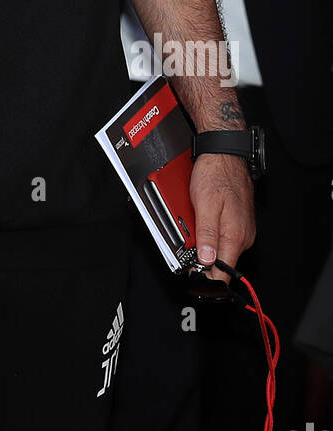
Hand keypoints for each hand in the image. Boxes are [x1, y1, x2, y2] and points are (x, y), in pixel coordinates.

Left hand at [189, 152, 255, 282]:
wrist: (225, 154)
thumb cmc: (216, 174)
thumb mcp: (204, 204)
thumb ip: (206, 235)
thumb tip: (206, 260)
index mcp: (235, 235)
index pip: (223, 271)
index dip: (206, 276)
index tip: (193, 275)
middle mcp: (243, 236)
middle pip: (221, 261)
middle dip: (203, 258)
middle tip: (188, 245)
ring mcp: (242, 229)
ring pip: (221, 248)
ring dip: (206, 244)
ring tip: (195, 227)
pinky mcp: (238, 221)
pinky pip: (223, 235)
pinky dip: (211, 232)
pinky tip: (203, 220)